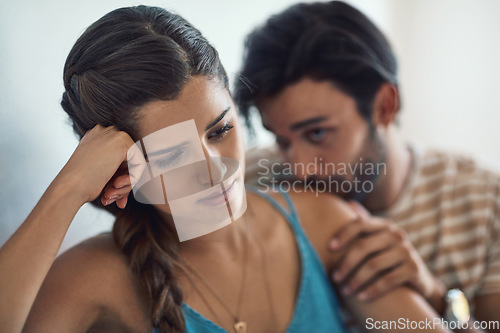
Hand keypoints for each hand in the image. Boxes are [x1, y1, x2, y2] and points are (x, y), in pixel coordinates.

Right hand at [57, 125, 144, 208]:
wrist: (69, 188)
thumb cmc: (80, 185)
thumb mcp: (99, 172)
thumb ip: (117, 169)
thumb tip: (136, 174)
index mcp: (96, 137)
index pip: (120, 158)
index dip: (119, 178)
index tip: (112, 195)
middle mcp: (106, 131)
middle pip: (129, 160)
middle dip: (125, 183)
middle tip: (114, 199)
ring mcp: (114, 134)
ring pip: (134, 163)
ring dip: (126, 185)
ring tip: (111, 196)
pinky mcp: (123, 142)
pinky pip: (140, 165)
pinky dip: (132, 180)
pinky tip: (116, 186)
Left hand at [330, 202, 444, 309]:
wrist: (416, 277)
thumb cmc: (387, 256)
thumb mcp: (377, 239)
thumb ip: (364, 223)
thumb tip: (349, 202)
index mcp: (384, 226)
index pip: (360, 224)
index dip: (343, 234)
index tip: (329, 248)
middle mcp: (396, 235)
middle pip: (364, 246)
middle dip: (346, 263)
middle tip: (334, 278)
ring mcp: (407, 251)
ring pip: (374, 265)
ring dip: (356, 280)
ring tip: (345, 291)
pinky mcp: (414, 268)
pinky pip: (388, 280)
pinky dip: (372, 290)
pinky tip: (361, 298)